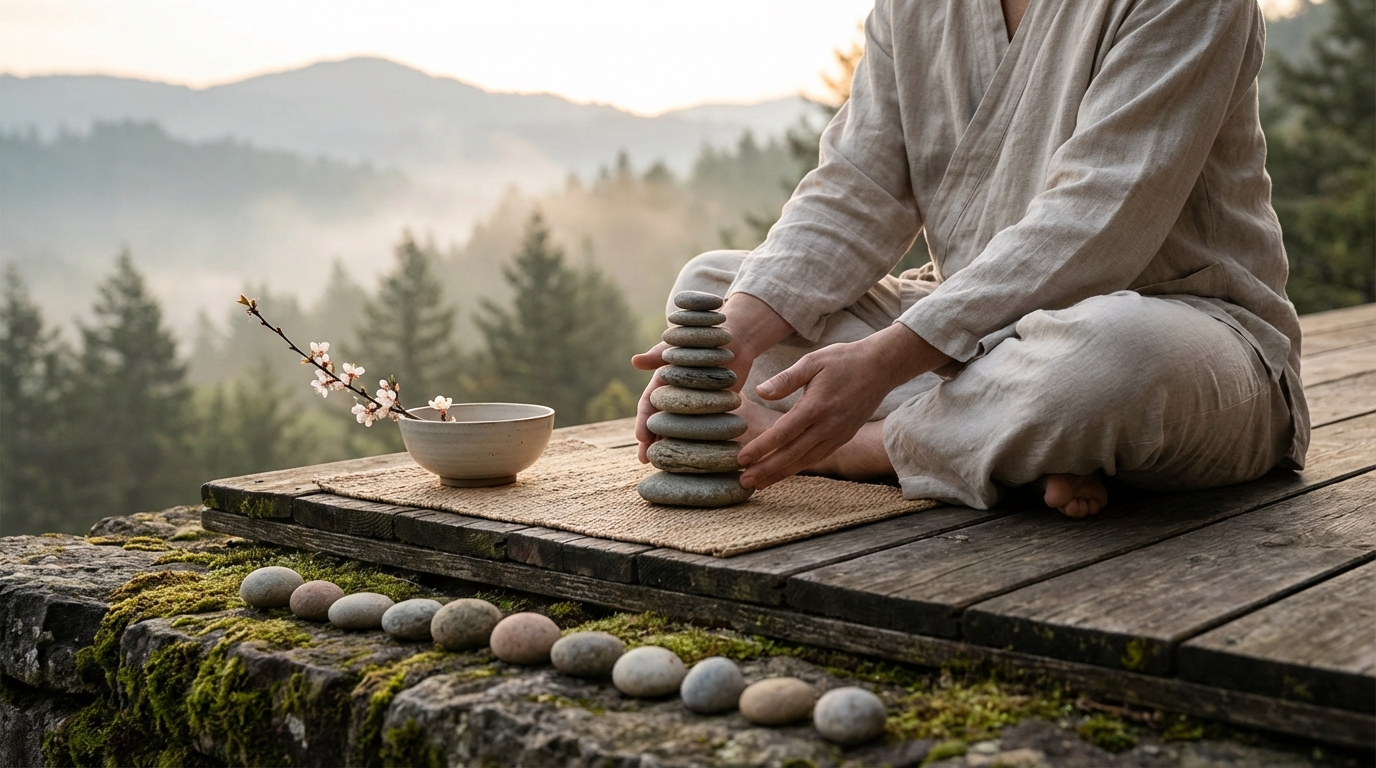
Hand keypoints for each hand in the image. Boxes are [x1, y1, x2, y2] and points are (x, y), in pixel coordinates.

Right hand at [632, 292, 793, 462]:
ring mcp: (692, 408)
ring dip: (670, 448)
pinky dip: (695, 444)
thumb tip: (635, 361)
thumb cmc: (698, 341)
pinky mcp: (711, 412)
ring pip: (677, 431)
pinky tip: (695, 459)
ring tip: (664, 466)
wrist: (730, 341)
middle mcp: (674, 399)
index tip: (640, 438)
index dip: (642, 422)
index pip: (647, 406)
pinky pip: (701, 431)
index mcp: (662, 385)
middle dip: (650, 443)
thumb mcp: (676, 348)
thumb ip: (657, 356)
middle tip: (644, 460)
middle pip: (658, 424)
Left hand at [737, 323, 949, 488]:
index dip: (760, 448)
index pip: (782, 433)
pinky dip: (799, 466)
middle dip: (766, 470)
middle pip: (792, 454)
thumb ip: (786, 378)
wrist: (881, 367)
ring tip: (759, 484)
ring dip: (780, 474)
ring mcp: (838, 434)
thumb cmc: (844, 360)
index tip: (741, 458)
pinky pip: (818, 456)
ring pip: (805, 460)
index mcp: (816, 407)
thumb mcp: (813, 361)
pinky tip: (784, 472)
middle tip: (744, 482)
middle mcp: (828, 426)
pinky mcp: (844, 437)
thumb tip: (760, 391)